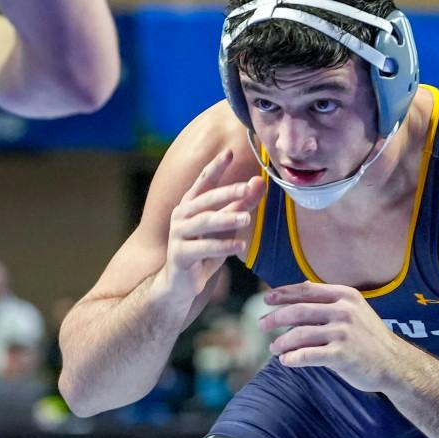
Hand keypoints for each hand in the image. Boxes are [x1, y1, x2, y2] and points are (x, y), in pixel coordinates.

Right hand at [157, 149, 263, 304]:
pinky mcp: (179, 254)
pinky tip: (240, 246)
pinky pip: (202, 248)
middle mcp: (181, 215)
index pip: (204, 181)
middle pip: (206, 200)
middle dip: (227, 192)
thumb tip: (260, 181)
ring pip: (204, 223)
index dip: (215, 167)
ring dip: (226, 219)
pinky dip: (221, 246)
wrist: (181, 284)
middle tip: (248, 187)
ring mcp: (178, 234)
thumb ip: (242, 205)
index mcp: (191, 204)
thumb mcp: (226, 226)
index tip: (229, 152)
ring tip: (246, 219)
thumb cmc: (205, 250)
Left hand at [261, 281, 409, 392]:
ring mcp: (343, 332)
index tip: (267, 298)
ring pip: (299, 334)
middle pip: (299, 311)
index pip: (307, 290)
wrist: (394, 364)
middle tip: (261, 324)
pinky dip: (292, 358)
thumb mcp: (355, 310)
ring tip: (274, 348)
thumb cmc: (370, 338)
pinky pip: (308, 355)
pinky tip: (285, 361)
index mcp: (346, 296)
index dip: (284, 293)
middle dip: (275, 317)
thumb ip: (330, 301)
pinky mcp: (341, 354)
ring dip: (281, 342)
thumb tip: (300, 289)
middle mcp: (344, 311)